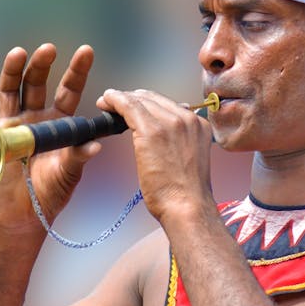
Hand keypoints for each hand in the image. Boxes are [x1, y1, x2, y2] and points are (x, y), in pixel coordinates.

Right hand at [0, 44, 101, 235]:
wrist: (26, 215)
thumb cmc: (51, 193)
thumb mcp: (68, 174)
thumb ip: (77, 157)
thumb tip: (94, 145)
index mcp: (57, 123)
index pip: (68, 91)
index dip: (77, 71)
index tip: (86, 50)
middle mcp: (33, 118)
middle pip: (36, 84)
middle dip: (42, 65)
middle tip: (49, 49)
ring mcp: (10, 125)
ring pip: (9, 91)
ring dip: (12, 71)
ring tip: (18, 53)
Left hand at [97, 88, 213, 223]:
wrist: (188, 207)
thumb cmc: (185, 195)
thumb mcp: (188, 162)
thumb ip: (179, 145)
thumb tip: (163, 143)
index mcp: (198, 125)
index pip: (168, 105)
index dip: (147, 102)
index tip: (133, 105)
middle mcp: (187, 118)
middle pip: (154, 98)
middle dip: (132, 98)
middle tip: (114, 101)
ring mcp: (170, 122)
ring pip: (140, 100)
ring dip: (120, 98)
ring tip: (106, 102)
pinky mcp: (152, 131)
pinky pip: (129, 107)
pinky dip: (115, 101)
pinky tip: (105, 102)